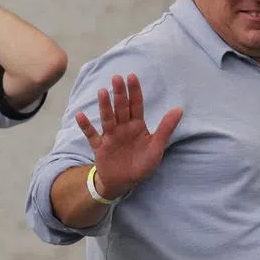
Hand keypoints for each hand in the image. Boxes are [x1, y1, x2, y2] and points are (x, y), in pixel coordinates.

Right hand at [75, 74, 182, 198]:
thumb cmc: (142, 164)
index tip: (132, 76)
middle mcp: (123, 128)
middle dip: (119, 93)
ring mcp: (110, 136)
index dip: (134, 91)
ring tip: (102, 92)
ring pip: (107, 118)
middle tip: (117, 78)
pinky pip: (92, 135)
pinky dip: (86, 126)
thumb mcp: (157, 148)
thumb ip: (166, 128)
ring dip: (105, 106)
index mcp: (137, 126)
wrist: (124, 183)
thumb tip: (179, 109)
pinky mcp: (100, 147)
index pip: (136, 105)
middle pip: (121, 108)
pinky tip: (80, 115)